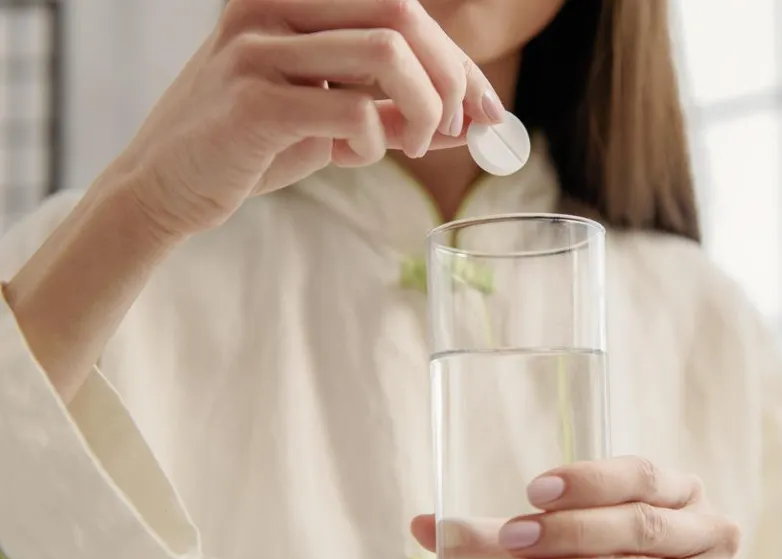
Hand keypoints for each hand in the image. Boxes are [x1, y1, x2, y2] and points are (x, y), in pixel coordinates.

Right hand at [107, 0, 502, 235]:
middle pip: (403, 15)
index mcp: (291, 0)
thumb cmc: (251, 148)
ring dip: (423, 107)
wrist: (164, 188)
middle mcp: (271, 8)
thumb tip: (472, 120)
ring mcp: (256, 49)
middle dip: (451, 77)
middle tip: (459, 129)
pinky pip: (351, 108)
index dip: (457, 59)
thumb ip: (393, 111)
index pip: (401, 8)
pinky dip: (374, 138)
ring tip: (410, 146)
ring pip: (386, 52)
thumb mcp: (331, 120)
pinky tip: (353, 154)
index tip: (488, 109)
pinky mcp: (252, 102)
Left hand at [411, 456, 741, 558]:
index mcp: (680, 492)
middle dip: (572, 534)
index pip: (640, 475)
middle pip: (640, 527)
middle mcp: (709, 531)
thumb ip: (500, 534)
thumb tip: (422, 525)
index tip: (533, 490)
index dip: (589, 481)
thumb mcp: (559, 540)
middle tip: (513, 540)